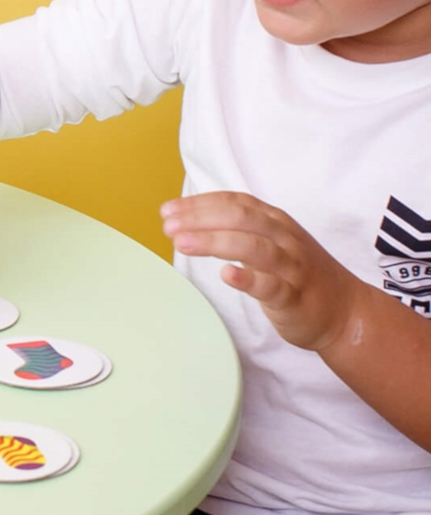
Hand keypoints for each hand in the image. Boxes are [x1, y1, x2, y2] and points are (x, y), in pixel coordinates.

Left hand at [160, 191, 367, 350]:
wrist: (346, 311)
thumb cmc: (297, 274)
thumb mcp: (270, 241)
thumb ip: (236, 229)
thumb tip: (187, 220)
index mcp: (275, 221)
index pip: (234, 202)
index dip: (199, 203)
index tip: (167, 210)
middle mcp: (284, 238)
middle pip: (241, 218)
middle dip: (201, 218)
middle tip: (168, 225)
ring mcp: (292, 267)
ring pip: (254, 247)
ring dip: (215, 242)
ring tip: (182, 243)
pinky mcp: (295, 298)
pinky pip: (272, 286)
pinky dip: (248, 279)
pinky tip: (226, 275)